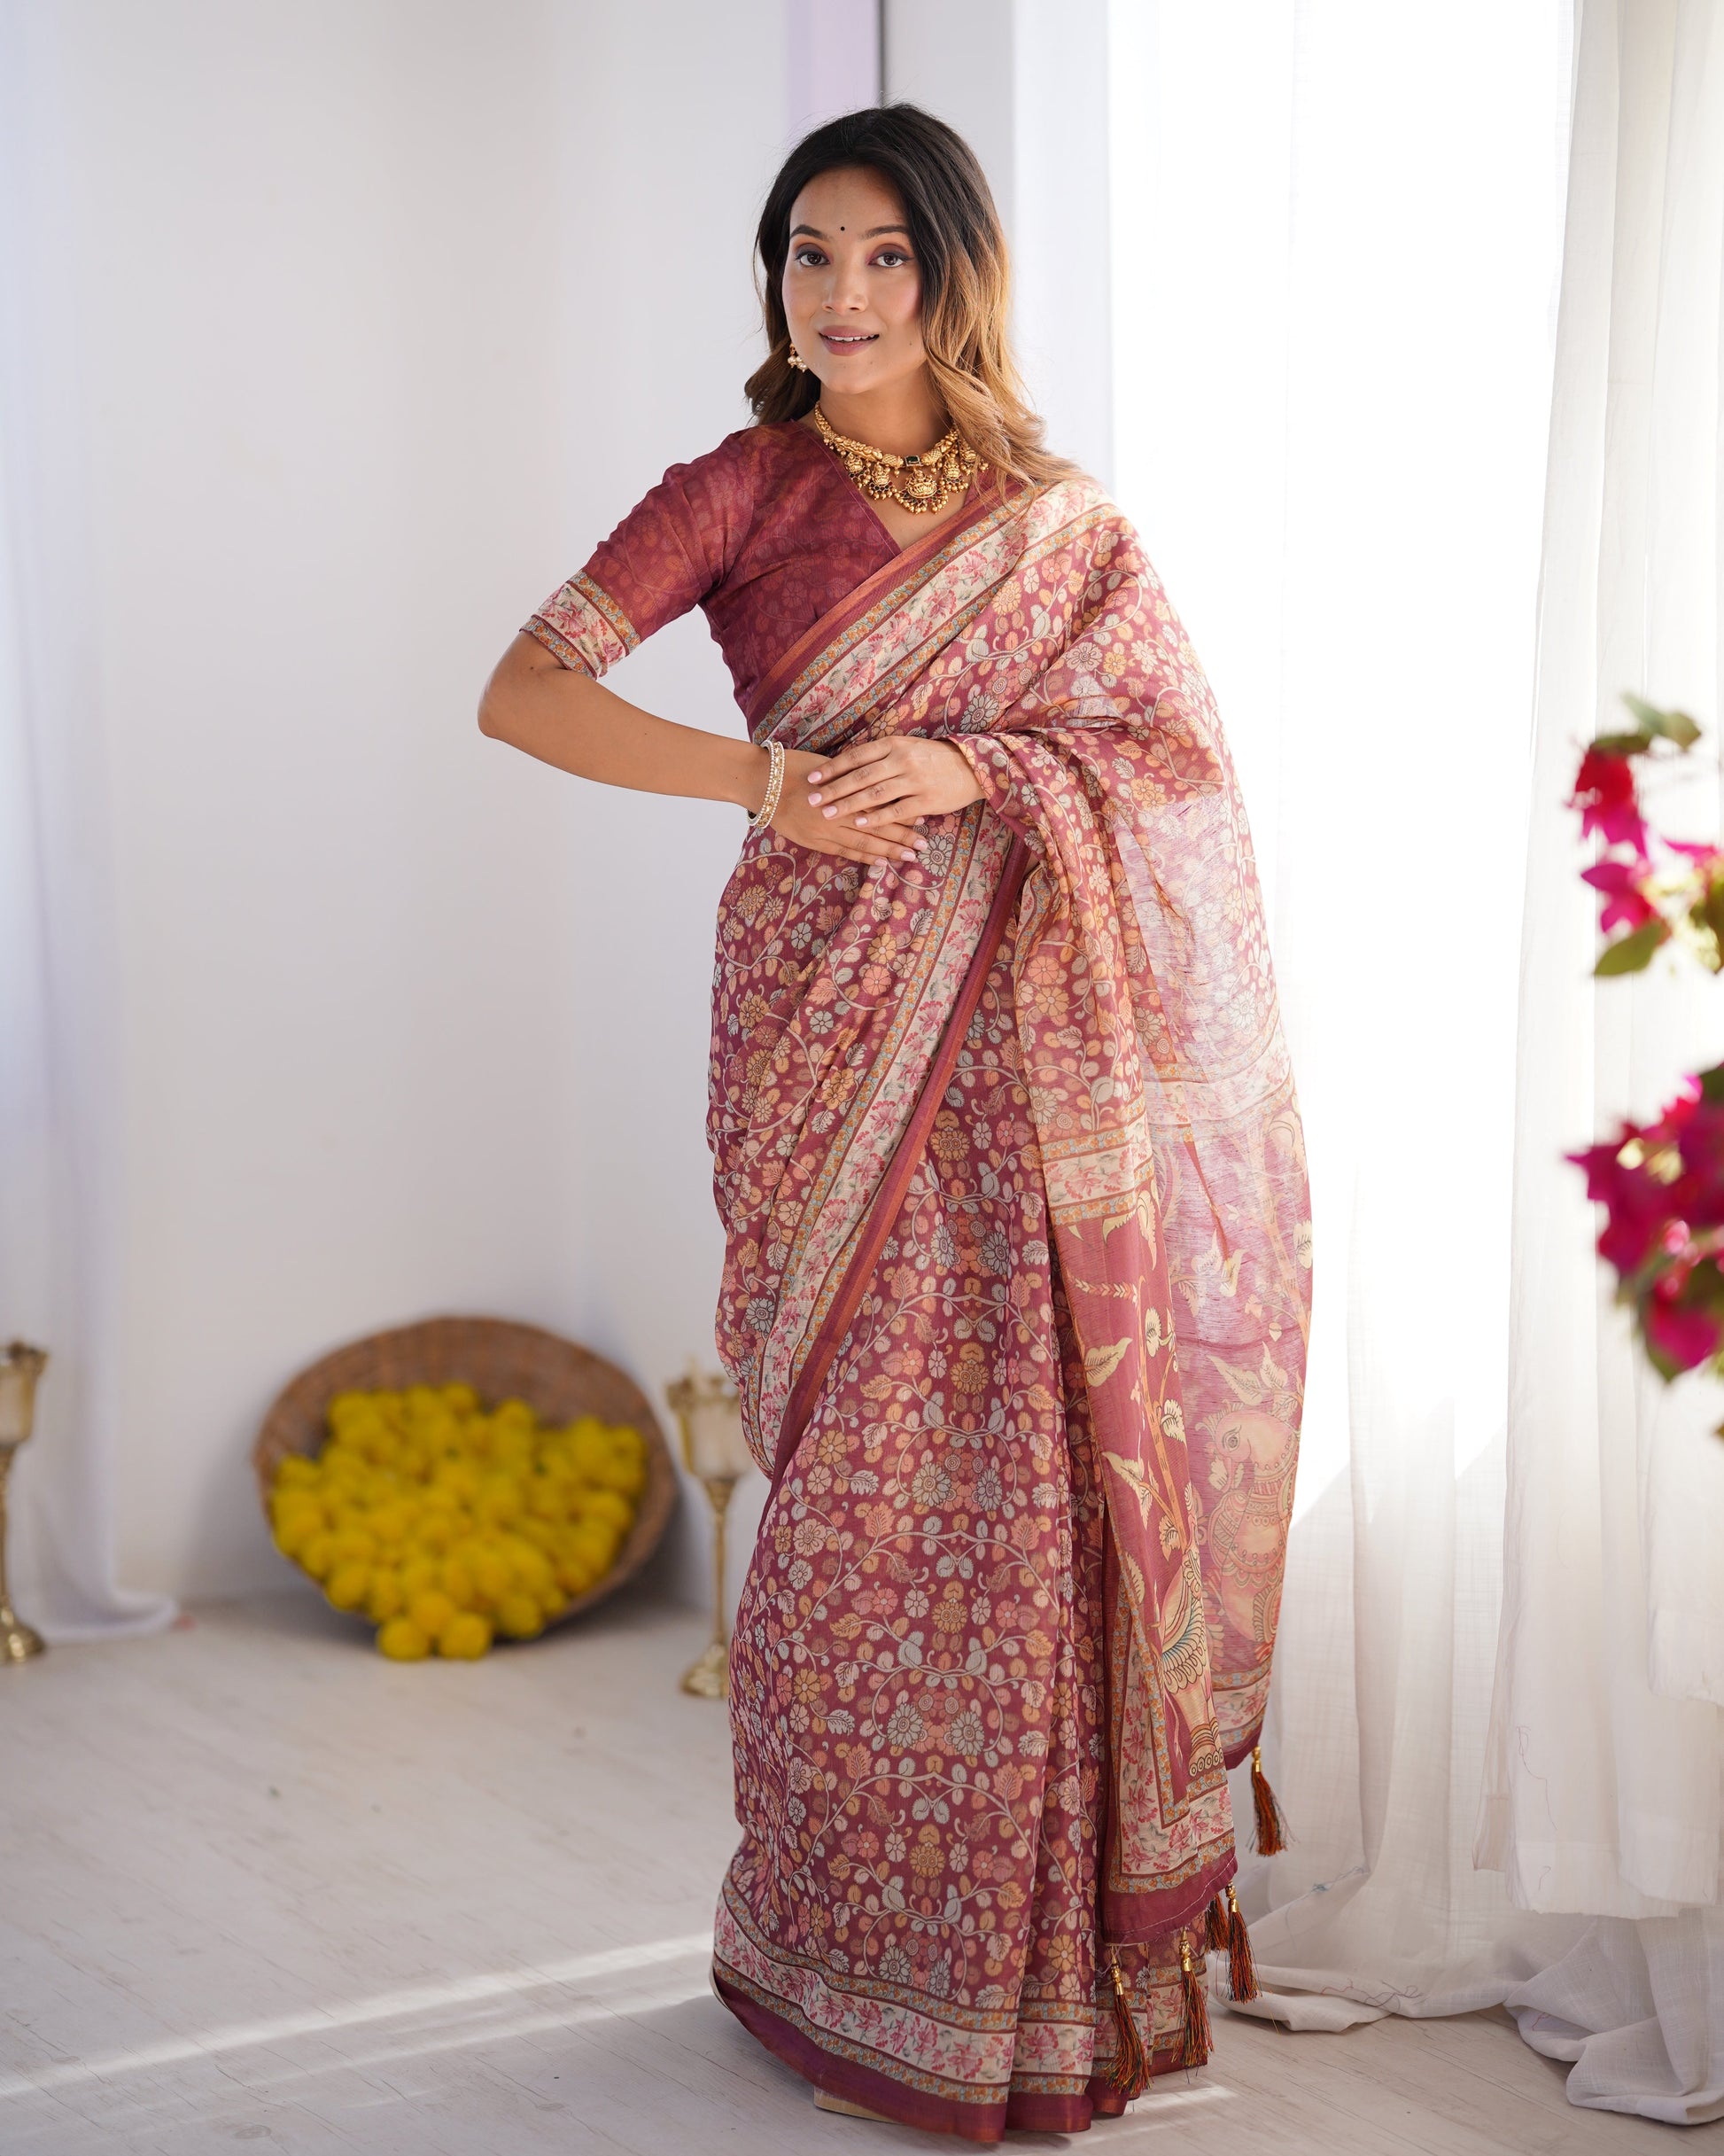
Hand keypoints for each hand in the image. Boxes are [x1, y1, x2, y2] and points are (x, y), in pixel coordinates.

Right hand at [768, 748, 926, 864]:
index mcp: (844, 789)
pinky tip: (882, 863)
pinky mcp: (815, 840)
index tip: (922, 816)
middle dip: (902, 836)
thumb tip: (877, 782)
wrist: (762, 781)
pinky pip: (846, 852)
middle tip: (924, 844)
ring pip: (865, 842)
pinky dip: (865, 857)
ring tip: (910, 856)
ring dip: (889, 851)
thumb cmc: (794, 766)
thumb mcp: (828, 765)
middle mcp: (839, 811)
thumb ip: (851, 777)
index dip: (901, 812)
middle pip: (878, 825)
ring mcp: (827, 829)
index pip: (880, 803)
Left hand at [804, 735, 983, 826]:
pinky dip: (876, 817)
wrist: (971, 766)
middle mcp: (901, 759)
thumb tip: (847, 765)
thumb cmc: (932, 758)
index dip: (832, 768)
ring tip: (828, 814)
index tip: (811, 779)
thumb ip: (879, 755)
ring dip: (848, 805)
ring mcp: (914, 780)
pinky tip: (860, 824)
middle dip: (833, 789)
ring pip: (874, 793)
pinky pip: (896, 811)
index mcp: (893, 744)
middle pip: (860, 776)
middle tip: (812, 800)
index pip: (855, 756)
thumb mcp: (906, 747)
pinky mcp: (925, 799)